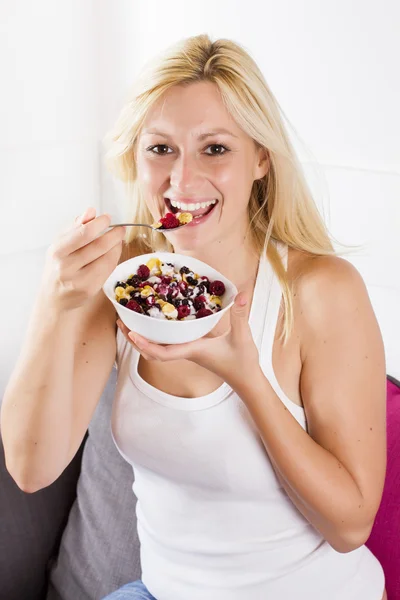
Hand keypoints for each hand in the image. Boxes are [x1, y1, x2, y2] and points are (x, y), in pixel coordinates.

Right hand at [40, 208, 125, 312]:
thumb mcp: (60, 244)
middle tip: (120, 229)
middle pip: (98, 246)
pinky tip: (114, 252)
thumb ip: (75, 227)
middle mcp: (67, 267)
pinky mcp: (90, 289)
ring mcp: (79, 280)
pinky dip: (114, 258)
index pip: (83, 234)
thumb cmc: (58, 267)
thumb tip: (91, 211)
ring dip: (117, 246)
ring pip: (106, 259)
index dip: (99, 224)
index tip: (107, 218)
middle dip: (114, 235)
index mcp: (57, 252)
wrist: (54, 298)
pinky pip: (108, 270)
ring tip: (118, 240)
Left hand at [117, 292, 260, 388]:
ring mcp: (187, 354)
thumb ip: (241, 315)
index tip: (131, 334)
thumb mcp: (243, 336)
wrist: (246, 380)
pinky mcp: (191, 352)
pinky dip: (156, 339)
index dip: (145, 344)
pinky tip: (154, 327)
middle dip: (135, 339)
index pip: (163, 352)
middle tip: (121, 322)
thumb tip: (241, 294)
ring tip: (130, 324)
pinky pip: (167, 346)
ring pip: (158, 351)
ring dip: (142, 340)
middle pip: (153, 352)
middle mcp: (186, 353)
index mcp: (193, 350)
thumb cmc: (243, 362)